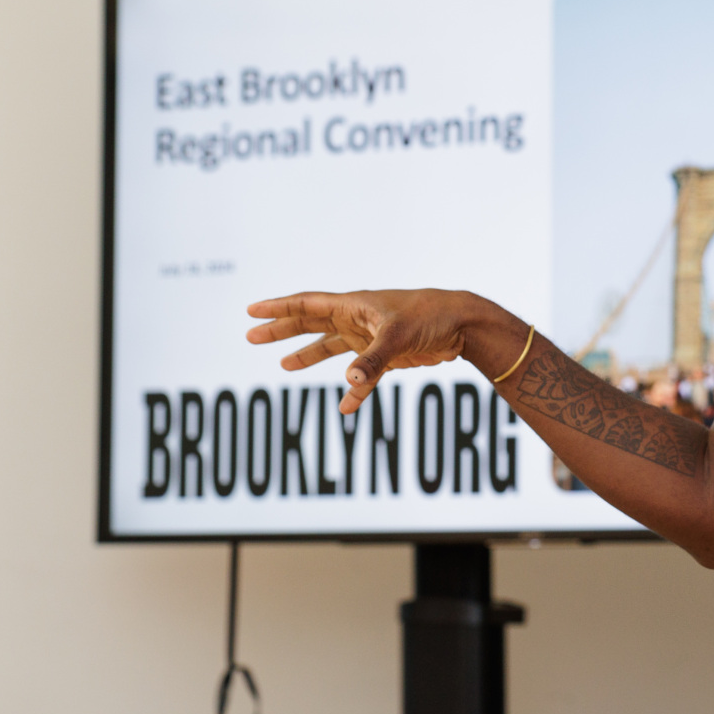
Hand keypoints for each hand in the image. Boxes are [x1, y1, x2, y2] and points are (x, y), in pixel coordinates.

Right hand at [245, 289, 475, 413]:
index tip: (251, 310)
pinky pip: (362, 375)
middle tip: (251, 336)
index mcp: (354, 305)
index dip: (278, 307)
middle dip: (282, 330)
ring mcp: (370, 337)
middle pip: (311, 323)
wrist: (462, 325)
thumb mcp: (398, 335)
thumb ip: (372, 360)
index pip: (307, 304)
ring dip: (307, 355)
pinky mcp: (386, 356)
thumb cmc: (431, 316)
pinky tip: (346, 408)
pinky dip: (354, 391)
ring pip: (331, 346)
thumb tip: (350, 384)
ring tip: (283, 365)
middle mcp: (357, 319)